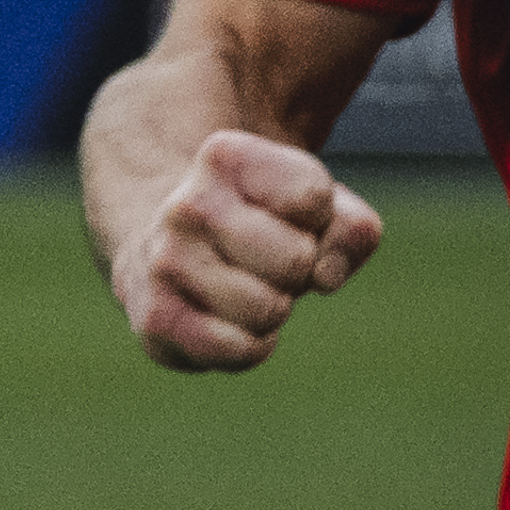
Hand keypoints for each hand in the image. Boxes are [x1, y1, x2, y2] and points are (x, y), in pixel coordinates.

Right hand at [117, 127, 379, 370]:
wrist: (164, 247)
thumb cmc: (259, 220)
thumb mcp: (316, 203)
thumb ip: (351, 227)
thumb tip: (326, 275)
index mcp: (226, 157)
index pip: (312, 198)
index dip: (317, 215)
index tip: (285, 211)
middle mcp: (186, 207)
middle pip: (295, 260)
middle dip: (299, 266)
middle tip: (268, 256)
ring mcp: (164, 265)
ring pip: (268, 310)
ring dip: (275, 307)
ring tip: (246, 284)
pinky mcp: (157, 320)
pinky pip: (238, 351)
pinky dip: (252, 345)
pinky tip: (231, 320)